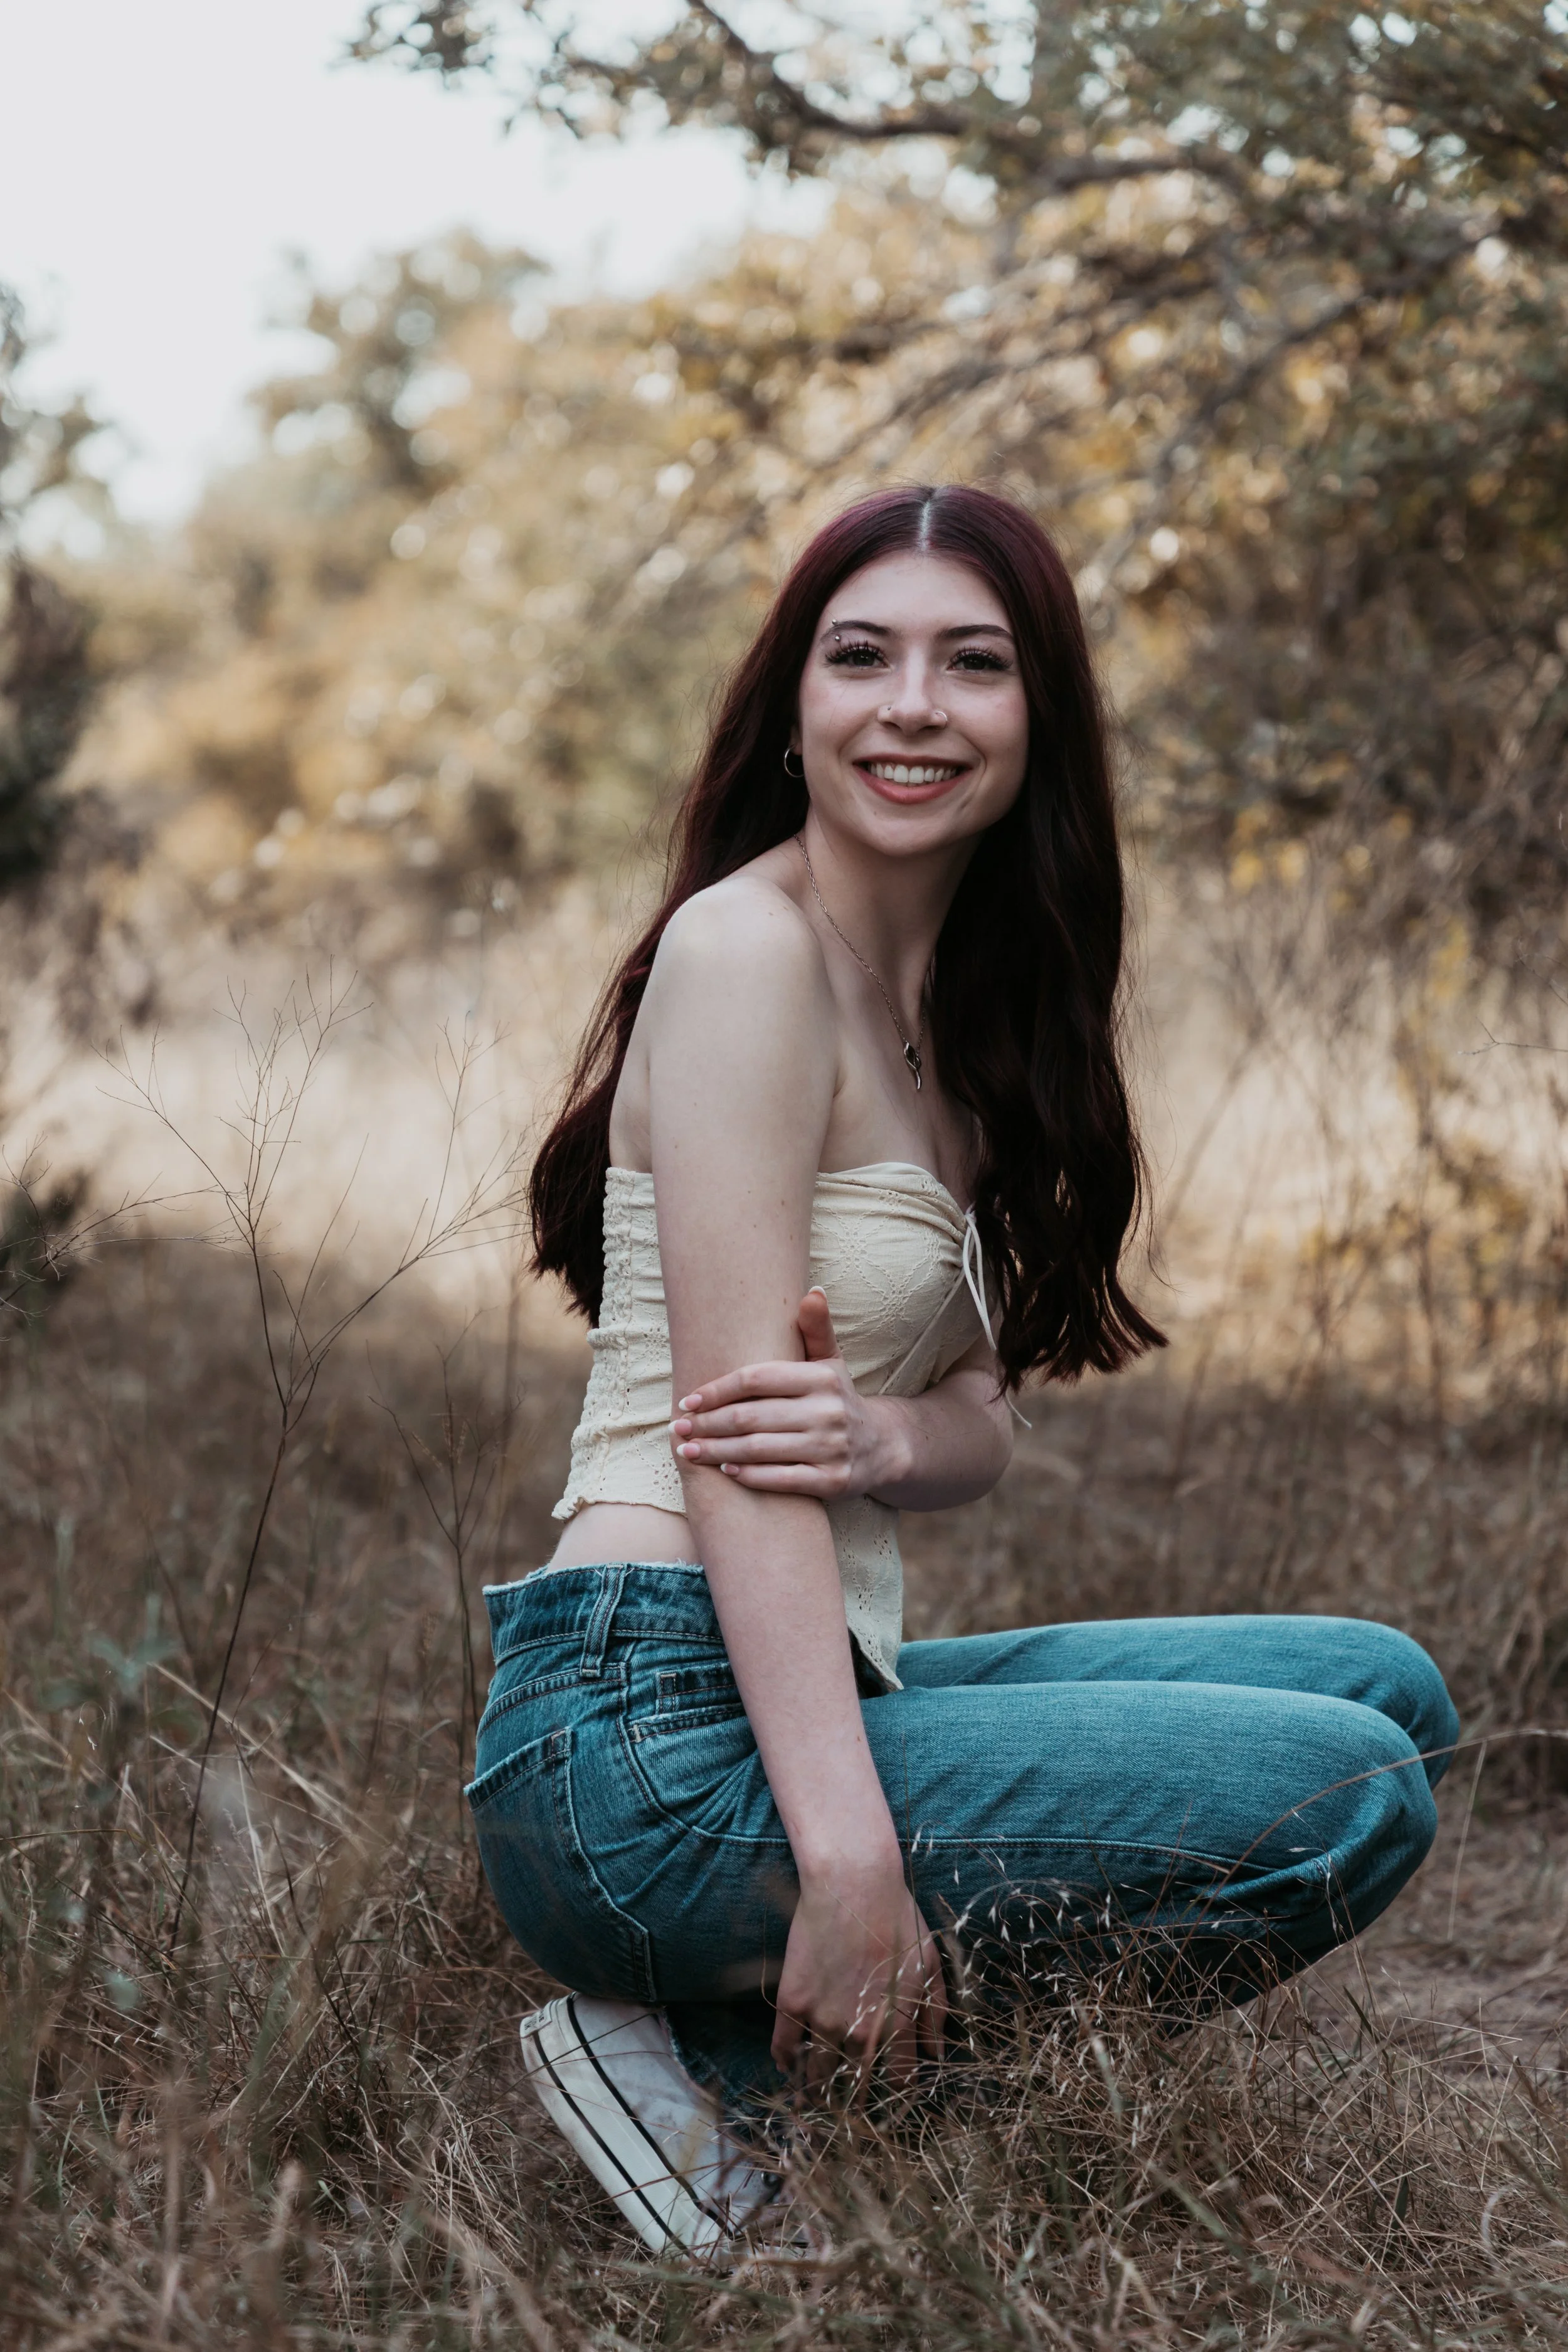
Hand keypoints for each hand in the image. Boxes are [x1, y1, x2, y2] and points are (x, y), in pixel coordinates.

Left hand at [670, 1290, 904, 1498]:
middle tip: (679, 1428)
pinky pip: (781, 1479)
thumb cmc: (837, 1398)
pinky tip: (726, 1469)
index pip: (756, 1379)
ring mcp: (831, 1448)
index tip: (688, 1400)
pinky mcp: (832, 1480)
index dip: (717, 1390)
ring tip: (689, 1451)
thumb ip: (816, 1329)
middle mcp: (829, 1411)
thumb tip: (812, 1292)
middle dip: (708, 1423)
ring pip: (760, 1449)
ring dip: (718, 1451)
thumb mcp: (831, 1361)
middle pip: (752, 1416)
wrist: (881, 1446)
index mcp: (822, 1377)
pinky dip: (749, 1475)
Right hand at [771, 1856, 946, 2086]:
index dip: (895, 2092)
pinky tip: (788, 2067)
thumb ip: (936, 2013)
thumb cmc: (898, 1918)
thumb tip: (937, 2054)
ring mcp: (823, 2020)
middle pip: (853, 2085)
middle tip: (847, 2108)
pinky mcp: (794, 2002)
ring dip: (815, 2090)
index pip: (898, 2081)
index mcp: (897, 2027)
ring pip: (817, 2073)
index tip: (890, 2094)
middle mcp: (859, 2033)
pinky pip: (784, 2046)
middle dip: (852, 2101)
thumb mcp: (931, 1964)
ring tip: (813, 2099)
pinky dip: (785, 2061)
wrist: (853, 1884)